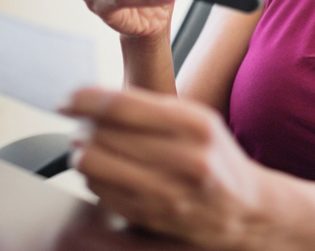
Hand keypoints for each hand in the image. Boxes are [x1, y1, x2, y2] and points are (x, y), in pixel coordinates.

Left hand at [60, 87, 271, 249]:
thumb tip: (90, 98)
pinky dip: (93, 177)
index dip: (84, 100)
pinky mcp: (153, 217)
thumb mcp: (198, 120)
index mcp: (195, 125)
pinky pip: (99, 191)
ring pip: (94, 164)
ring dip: (82, 153)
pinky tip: (105, 171)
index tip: (67, 99)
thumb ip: (150, 106)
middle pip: (101, 135)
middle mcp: (185, 159)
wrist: (247, 209)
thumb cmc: (216, 158)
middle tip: (81, 126)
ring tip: (90, 148)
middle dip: (81, 127)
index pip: (121, 105)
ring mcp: (168, 193)